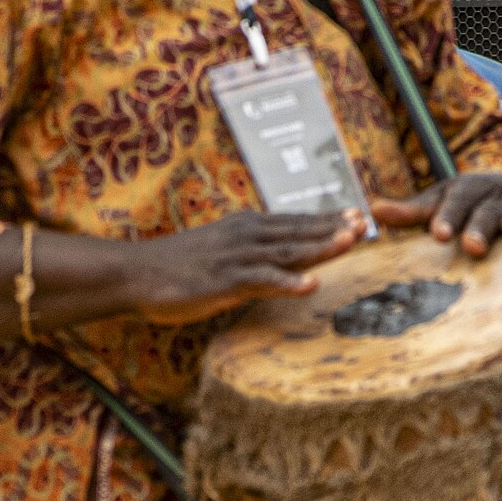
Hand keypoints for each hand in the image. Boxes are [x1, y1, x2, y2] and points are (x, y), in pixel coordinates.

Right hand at [124, 209, 364, 322]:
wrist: (135, 273)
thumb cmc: (175, 267)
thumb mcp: (218, 253)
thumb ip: (249, 256)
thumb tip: (274, 262)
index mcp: (245, 229)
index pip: (293, 222)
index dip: (326, 220)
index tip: (357, 215)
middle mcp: (245, 237)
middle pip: (297, 232)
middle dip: (333, 227)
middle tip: (366, 222)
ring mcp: (235, 258)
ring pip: (286, 251)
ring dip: (319, 246)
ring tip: (350, 242)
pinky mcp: (223, 281)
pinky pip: (261, 281)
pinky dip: (287, 283)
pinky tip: (311, 285)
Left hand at [370, 172, 501, 257]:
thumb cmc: (460, 205)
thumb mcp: (436, 204)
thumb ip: (409, 213)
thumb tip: (372, 210)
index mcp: (463, 193)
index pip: (453, 204)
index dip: (447, 218)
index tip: (438, 235)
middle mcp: (490, 198)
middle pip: (484, 213)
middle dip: (479, 228)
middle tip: (472, 246)